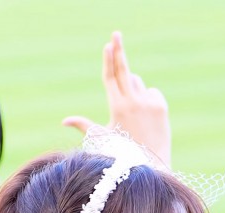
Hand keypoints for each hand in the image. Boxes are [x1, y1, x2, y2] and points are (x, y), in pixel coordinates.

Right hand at [63, 31, 170, 165]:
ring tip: (133, 113)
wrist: (150, 167)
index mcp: (116, 107)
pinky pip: (152, 92)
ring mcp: (147, 103)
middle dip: (119, 50)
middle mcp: (132, 102)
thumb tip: (64, 121)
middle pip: (123, 69)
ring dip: (133, 89)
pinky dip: (148, 99)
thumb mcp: (102, 139)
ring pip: (137, 83)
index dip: (108, 60)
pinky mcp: (160, 106)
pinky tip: (147, 116)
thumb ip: (84, 125)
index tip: (108, 45)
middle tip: (116, 34)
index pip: (110, 77)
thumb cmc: (122, 154)